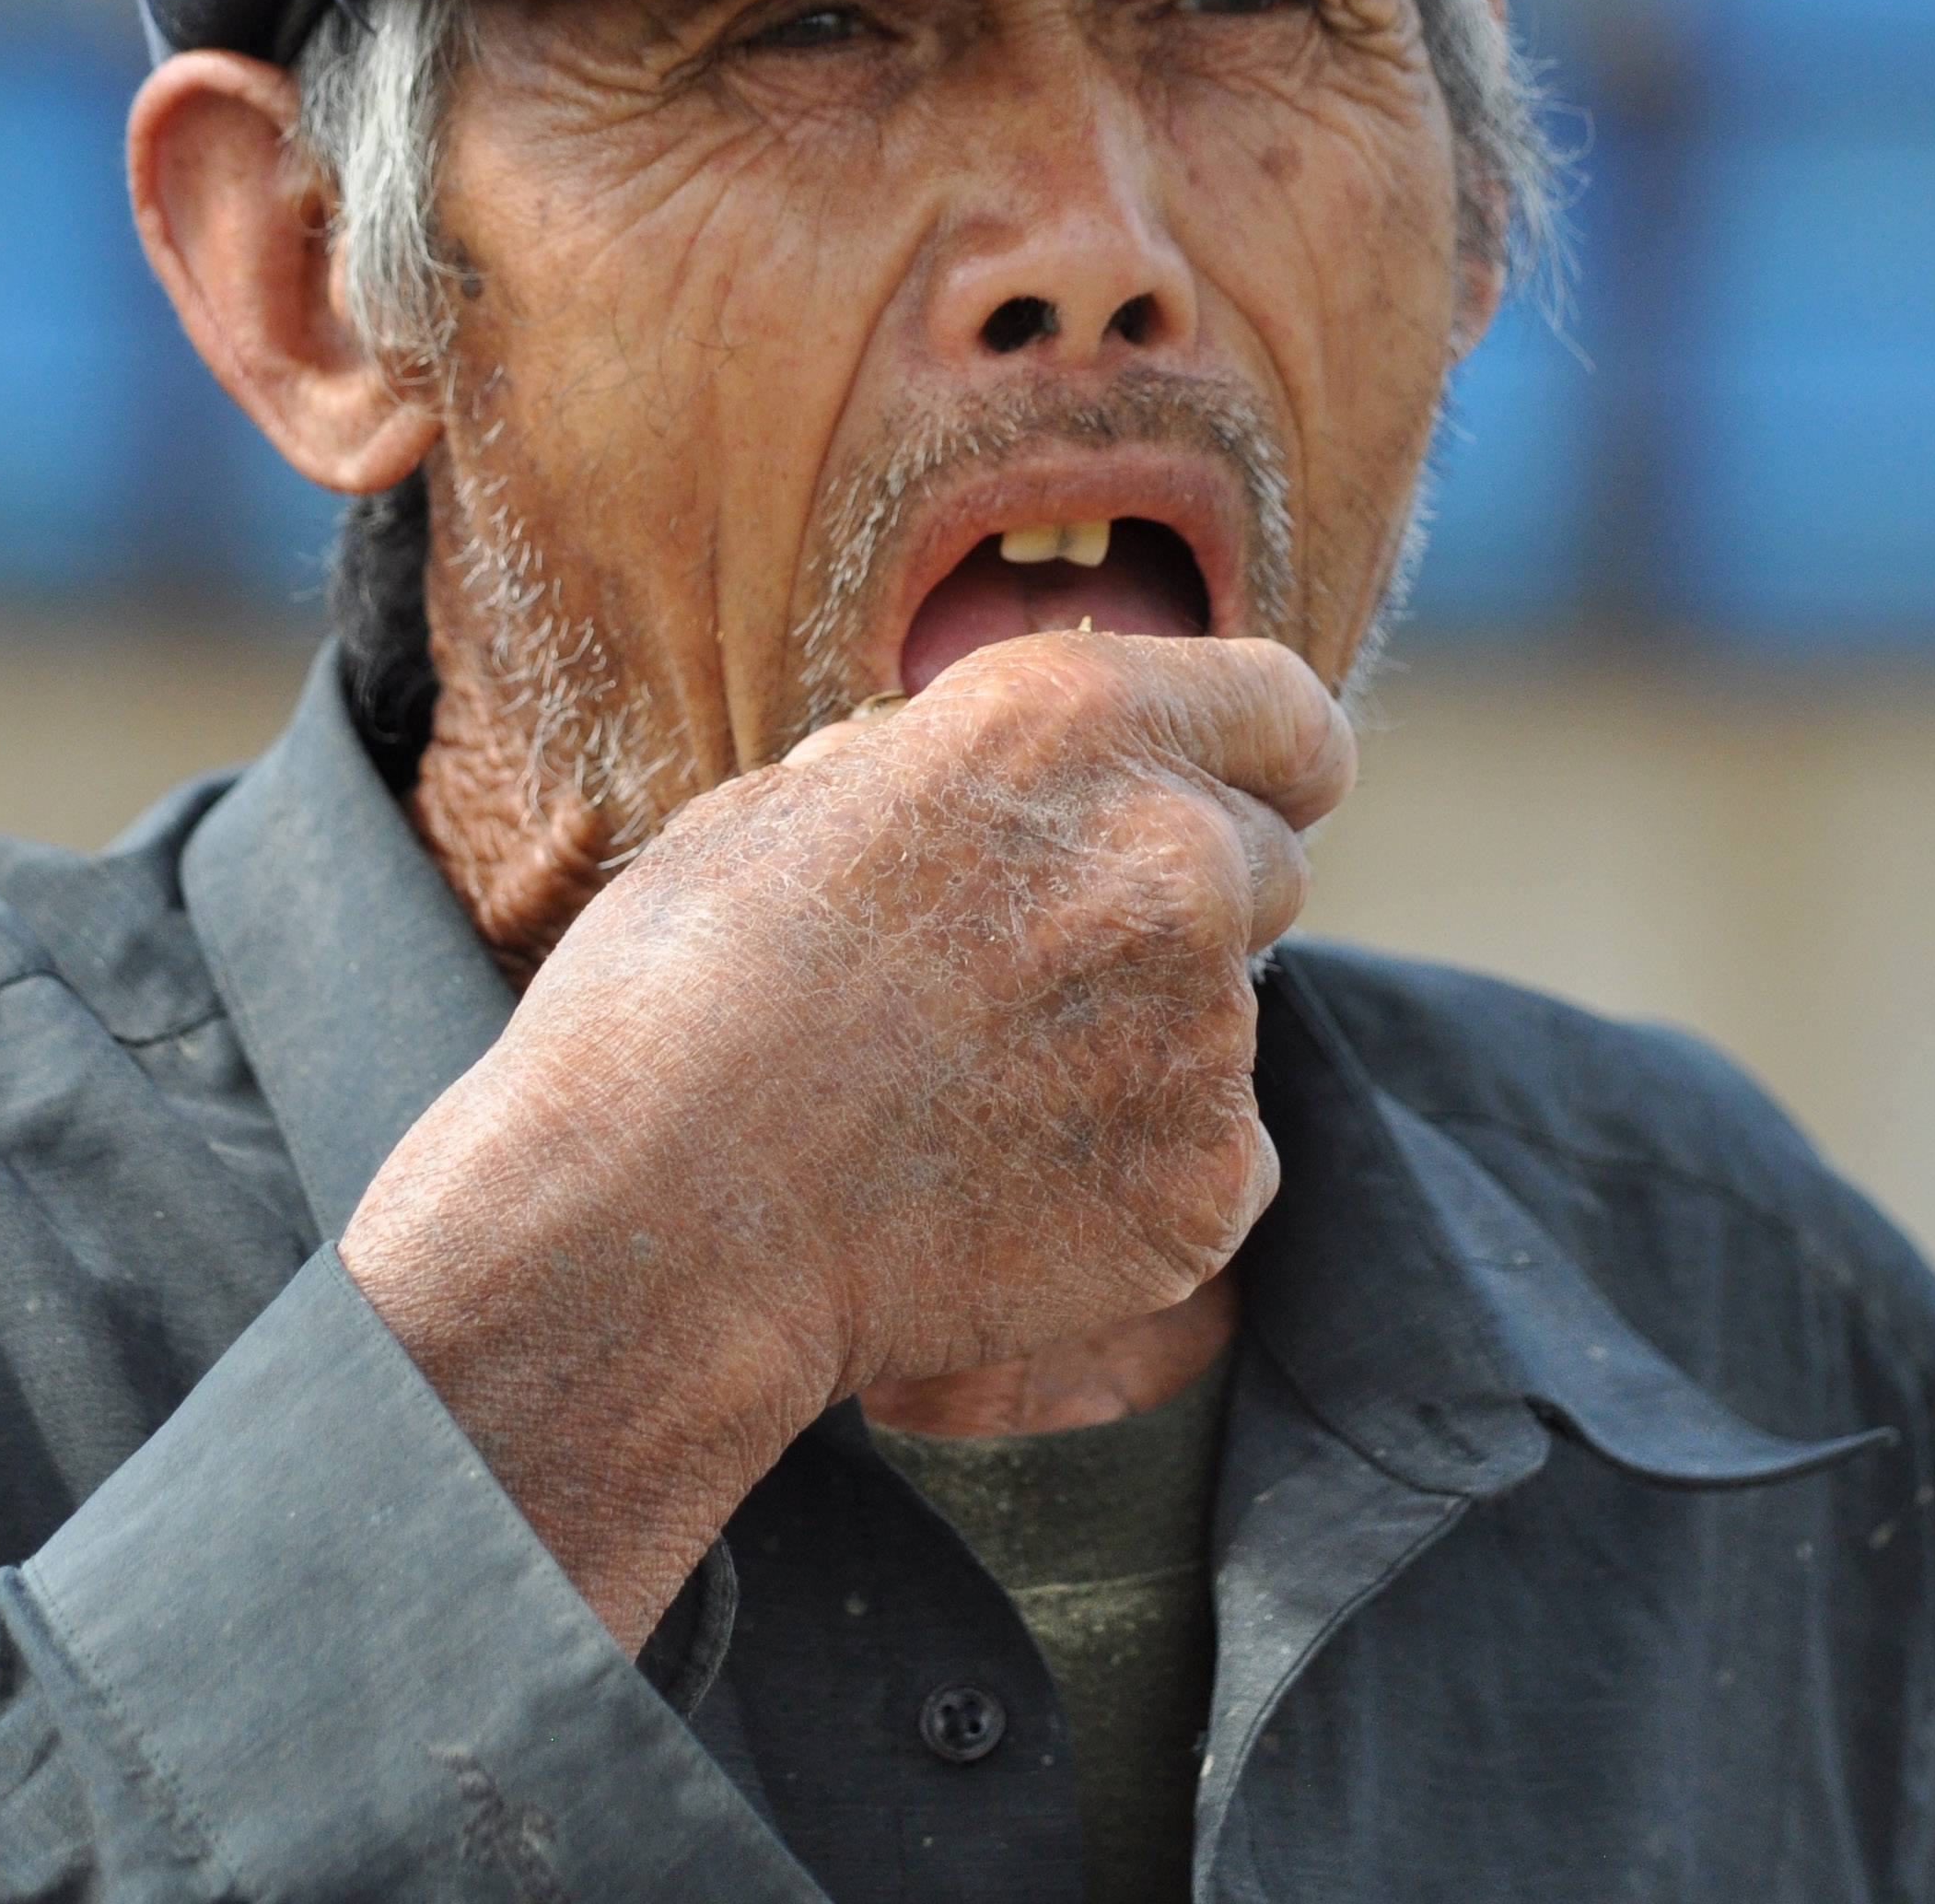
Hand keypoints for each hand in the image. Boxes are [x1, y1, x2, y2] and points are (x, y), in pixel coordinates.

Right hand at [336, 630, 1353, 1643]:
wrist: (651, 1221)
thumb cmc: (677, 997)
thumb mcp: (794, 803)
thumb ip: (949, 773)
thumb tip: (1011, 785)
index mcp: (1071, 722)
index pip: (1283, 713)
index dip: (1261, 763)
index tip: (1242, 803)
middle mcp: (1174, 851)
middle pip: (1264, 868)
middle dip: (1176, 916)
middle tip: (1030, 992)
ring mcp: (1210, 1028)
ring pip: (1220, 1030)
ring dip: (1137, 1057)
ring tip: (962, 1112)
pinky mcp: (1212, 1184)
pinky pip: (1216, 1167)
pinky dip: (1134, 1186)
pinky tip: (994, 1202)